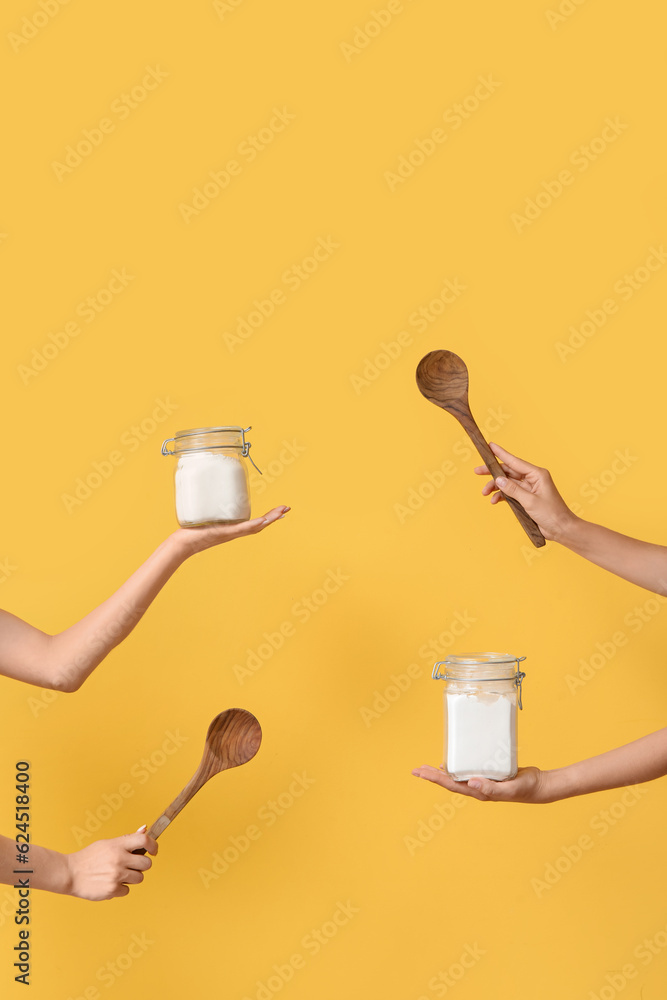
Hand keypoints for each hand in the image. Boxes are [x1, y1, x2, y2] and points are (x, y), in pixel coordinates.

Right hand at [65, 828, 157, 899]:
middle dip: (141, 865)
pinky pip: (127, 890)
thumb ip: (127, 839)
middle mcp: (119, 859)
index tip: (154, 850)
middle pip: (147, 864)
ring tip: (117, 874)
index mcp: (118, 845)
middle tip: (131, 865)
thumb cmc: (89, 858)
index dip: (154, 845)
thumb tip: (145, 829)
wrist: (70, 874)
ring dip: (131, 877)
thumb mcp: (107, 843)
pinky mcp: (112, 890)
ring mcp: (116, 875)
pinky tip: (109, 883)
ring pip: (139, 878)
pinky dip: (120, 888)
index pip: (144, 840)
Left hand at [172, 505, 290, 555]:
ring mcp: (231, 534)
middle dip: (274, 516)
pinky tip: (262, 521)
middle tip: (286, 508)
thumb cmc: (191, 530)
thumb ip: (208, 503)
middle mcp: (235, 532)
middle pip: (260, 525)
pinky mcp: (223, 533)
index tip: (280, 509)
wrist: (182, 543)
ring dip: (269, 520)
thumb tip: (206, 486)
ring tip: (280, 513)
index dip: (269, 516)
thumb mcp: (204, 514)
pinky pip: (241, 530)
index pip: (256, 522)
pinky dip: (253, 526)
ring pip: (254, 527)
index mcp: (234, 528)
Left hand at [411, 765, 549, 802]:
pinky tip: (453, 761)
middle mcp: (477, 788)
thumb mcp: (510, 788)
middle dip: (432, 776)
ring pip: (457, 776)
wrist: (539, 786)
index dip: (435, 779)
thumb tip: (471, 783)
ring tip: (428, 767)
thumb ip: (493, 789)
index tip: (420, 773)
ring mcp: (482, 782)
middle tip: (416, 770)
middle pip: (450, 781)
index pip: (452, 785)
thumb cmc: (526, 788)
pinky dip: (457, 765)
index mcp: (479, 792)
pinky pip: (467, 770)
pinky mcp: (487, 774)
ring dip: (442, 772)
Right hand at [474, 443, 575, 542]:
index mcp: (537, 474)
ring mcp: (529, 488)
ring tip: (484, 492)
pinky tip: (494, 501)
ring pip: (507, 483)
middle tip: (477, 471)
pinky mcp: (526, 498)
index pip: (515, 462)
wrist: (560, 529)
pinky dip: (501, 496)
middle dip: (493, 472)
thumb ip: (513, 489)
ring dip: (495, 487)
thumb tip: (498, 480)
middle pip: (508, 471)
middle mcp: (532, 479)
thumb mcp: (530, 501)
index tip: (490, 446)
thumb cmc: (552, 513)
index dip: (501, 453)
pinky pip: (510, 493)